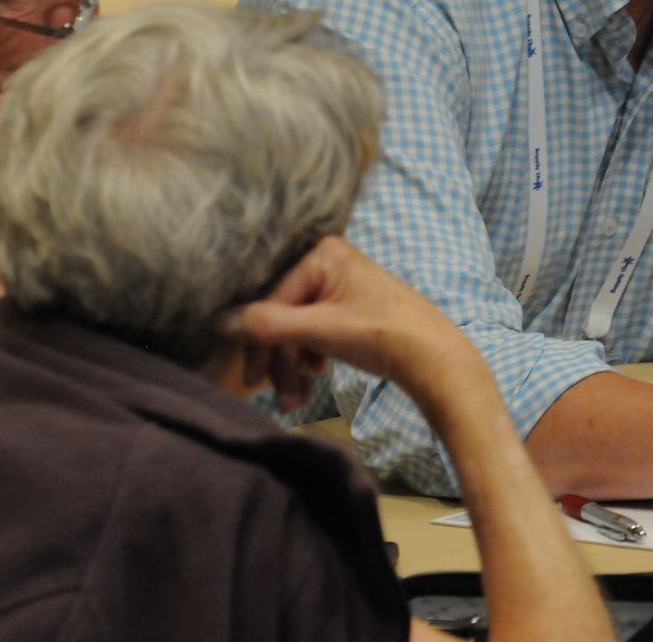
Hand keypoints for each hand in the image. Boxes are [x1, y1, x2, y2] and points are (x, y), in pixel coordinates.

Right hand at [227, 237, 477, 413]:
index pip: (271, 299)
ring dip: (292, 365)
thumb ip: (267, 325)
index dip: (259, 342)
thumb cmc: (381, 335)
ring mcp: (340, 283)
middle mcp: (328, 260)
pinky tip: (315, 375)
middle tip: (281, 398)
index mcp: (321, 254)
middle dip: (280, 360)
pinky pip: (314, 329)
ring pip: (298, 327)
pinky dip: (309, 355)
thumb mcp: (320, 331)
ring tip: (299, 398)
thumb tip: (218, 322)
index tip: (253, 381)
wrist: (435, 358)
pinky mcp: (349, 305)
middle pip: (283, 314)